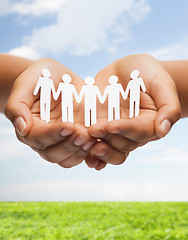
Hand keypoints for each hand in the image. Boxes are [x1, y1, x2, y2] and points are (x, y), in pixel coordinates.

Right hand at [5, 58, 95, 167]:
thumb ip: (17, 104)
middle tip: (83, 133)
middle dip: (69, 145)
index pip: (38, 138)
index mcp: (29, 127)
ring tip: (92, 138)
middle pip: (53, 154)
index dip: (54, 135)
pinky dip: (91, 153)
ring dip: (80, 152)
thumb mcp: (27, 83)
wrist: (58, 78)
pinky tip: (100, 143)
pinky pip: (82, 154)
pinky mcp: (77, 139)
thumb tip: (21, 127)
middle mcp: (44, 139)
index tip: (70, 125)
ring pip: (67, 159)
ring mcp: (61, 141)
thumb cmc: (41, 77)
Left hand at [86, 54, 180, 168]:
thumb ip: (168, 106)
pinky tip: (85, 157)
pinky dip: (92, 154)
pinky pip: (98, 145)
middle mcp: (133, 132)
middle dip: (108, 139)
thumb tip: (162, 131)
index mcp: (150, 122)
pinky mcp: (102, 129)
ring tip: (85, 144)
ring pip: (111, 150)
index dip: (125, 130)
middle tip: (92, 130)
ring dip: (99, 151)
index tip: (110, 125)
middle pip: (123, 145)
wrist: (125, 70)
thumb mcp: (160, 83)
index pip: (139, 132)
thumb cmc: (145, 72)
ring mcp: (116, 132)